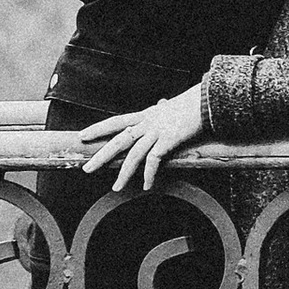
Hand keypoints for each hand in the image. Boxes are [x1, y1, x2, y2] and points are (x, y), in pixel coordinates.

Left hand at [77, 81, 208, 195]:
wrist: (206, 100)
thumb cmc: (192, 103)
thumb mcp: (172, 105)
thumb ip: (163, 108)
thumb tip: (162, 102)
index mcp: (145, 115)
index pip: (116, 121)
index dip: (98, 128)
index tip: (82, 136)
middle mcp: (147, 123)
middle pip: (118, 140)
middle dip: (101, 155)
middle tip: (86, 168)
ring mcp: (157, 131)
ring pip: (134, 154)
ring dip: (124, 173)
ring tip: (116, 188)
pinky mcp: (168, 140)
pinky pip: (154, 160)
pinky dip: (149, 174)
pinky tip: (147, 186)